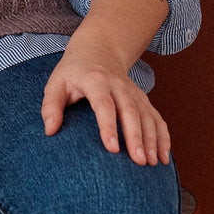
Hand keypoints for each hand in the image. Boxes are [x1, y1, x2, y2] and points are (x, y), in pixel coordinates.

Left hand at [41, 39, 170, 165]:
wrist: (97, 50)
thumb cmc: (73, 72)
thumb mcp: (56, 83)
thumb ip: (51, 105)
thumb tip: (50, 130)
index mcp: (95, 80)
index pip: (104, 105)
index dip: (108, 126)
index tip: (112, 148)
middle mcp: (118, 85)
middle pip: (130, 111)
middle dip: (136, 137)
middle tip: (138, 161)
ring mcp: (133, 92)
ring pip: (146, 115)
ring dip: (152, 139)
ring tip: (151, 163)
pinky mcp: (143, 99)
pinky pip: (157, 118)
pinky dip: (163, 137)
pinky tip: (163, 157)